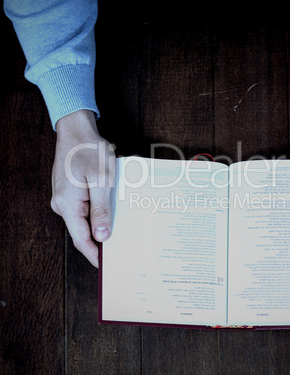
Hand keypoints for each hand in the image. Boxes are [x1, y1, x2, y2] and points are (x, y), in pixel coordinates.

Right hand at [51, 110, 115, 267]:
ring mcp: (64, 197)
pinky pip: (83, 207)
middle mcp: (62, 204)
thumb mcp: (101, 181)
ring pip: (83, 218)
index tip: (106, 266)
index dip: (94, 254)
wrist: (76, 130)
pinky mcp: (69, 191)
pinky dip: (96, 212)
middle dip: (100, 240)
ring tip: (119, 229)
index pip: (81, 239)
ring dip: (100, 224)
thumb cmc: (89, 151)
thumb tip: (101, 235)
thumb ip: (101, 210)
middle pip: (82, 230)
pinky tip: (109, 210)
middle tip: (120, 248)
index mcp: (68, 205)